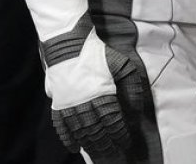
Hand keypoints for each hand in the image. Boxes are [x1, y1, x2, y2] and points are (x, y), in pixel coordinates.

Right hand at [47, 32, 144, 160]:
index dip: (119, 134)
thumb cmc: (97, 53)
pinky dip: (68, 139)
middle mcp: (84, 102)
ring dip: (90, 144)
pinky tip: (75, 147)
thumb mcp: (121, 63)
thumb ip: (131, 85)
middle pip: (97, 131)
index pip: (112, 122)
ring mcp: (69, 104)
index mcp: (101, 93)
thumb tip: (137, 108)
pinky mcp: (57, 103)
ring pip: (80, 131)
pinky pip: (61, 126)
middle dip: (107, 144)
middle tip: (114, 154)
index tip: (125, 142)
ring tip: (99, 154)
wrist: (68, 43)